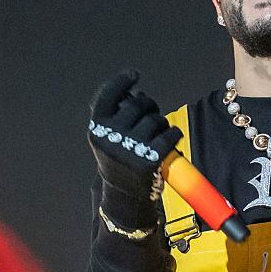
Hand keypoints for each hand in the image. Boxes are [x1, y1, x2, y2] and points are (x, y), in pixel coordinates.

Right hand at [88, 70, 181, 225]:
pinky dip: (173, 135)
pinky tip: (171, 140)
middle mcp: (110, 137)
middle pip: (138, 105)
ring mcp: (130, 149)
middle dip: (149, 105)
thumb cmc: (119, 159)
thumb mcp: (108, 137)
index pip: (107, 96)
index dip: (121, 81)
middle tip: (151, 113)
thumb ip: (115, 115)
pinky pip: (170, 135)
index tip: (134, 75)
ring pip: (156, 120)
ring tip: (157, 134)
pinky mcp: (149, 160)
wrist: (124, 196)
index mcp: (97, 129)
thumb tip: (133, 93)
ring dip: (162, 123)